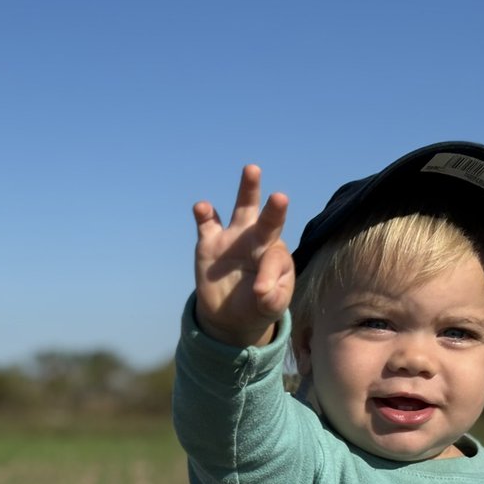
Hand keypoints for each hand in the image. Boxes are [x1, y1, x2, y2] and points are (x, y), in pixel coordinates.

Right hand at [193, 165, 294, 347]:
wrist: (229, 314)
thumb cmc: (257, 306)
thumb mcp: (270, 308)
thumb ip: (272, 300)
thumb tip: (261, 290)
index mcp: (276, 255)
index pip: (274, 258)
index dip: (268, 274)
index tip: (261, 293)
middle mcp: (258, 240)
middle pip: (269, 222)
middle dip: (274, 210)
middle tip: (280, 198)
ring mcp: (234, 237)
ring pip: (243, 208)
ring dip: (248, 189)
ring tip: (252, 169)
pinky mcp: (210, 242)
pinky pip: (208, 224)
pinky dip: (205, 214)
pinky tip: (202, 207)